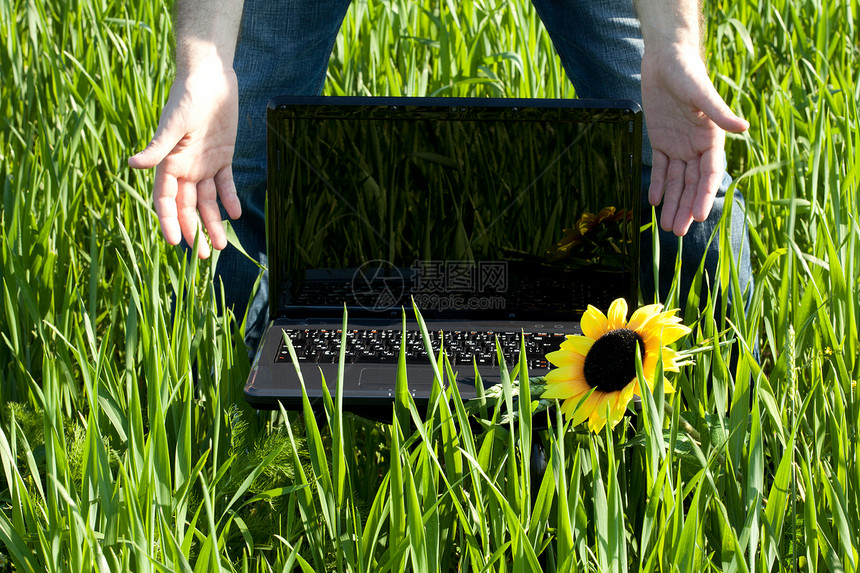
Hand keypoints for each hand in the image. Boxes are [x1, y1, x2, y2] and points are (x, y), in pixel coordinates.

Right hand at [128, 67, 241, 257]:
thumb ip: (158, 148)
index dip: (169, 222)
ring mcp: (203, 163)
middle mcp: (184, 168)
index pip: (166, 200)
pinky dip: (229, 199)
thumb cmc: (187, 97)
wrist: (210, 78)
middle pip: (188, 207)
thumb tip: (132, 164)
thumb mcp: (173, 124)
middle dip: (195, 231)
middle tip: (205, 256)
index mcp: (168, 163)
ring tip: (222, 245)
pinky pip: (225, 183)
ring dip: (214, 222)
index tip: (177, 243)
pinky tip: (235, 215)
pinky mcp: (222, 156)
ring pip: (207, 201)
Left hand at [641, 48, 748, 235]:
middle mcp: (696, 146)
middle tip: (679, 231)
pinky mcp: (661, 141)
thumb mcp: (701, 92)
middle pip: (692, 184)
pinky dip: (657, 184)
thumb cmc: (687, 72)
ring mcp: (678, 145)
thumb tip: (742, 127)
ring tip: (667, 226)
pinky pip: (659, 168)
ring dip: (672, 203)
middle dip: (686, 207)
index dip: (706, 195)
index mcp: (712, 137)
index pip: (710, 173)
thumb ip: (718, 112)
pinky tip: (654, 202)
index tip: (701, 215)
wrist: (666, 60)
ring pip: (676, 181)